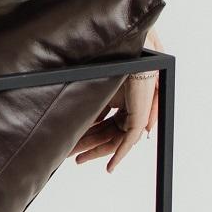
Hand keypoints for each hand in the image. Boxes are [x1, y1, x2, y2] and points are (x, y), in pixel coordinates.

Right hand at [66, 26, 163, 173]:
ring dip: (97, 151)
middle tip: (72, 155)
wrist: (127, 44)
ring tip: (78, 159)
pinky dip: (119, 154)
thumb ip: (93, 103)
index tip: (74, 143)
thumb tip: (80, 120)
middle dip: (88, 145)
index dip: (89, 134)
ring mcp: (135, 111)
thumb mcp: (98, 83)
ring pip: (116, 139)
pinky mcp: (139, 115)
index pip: (103, 121)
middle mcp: (128, 104)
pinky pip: (129, 140)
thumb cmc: (114, 55)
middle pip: (107, 132)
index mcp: (119, 95)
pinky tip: (110, 166)